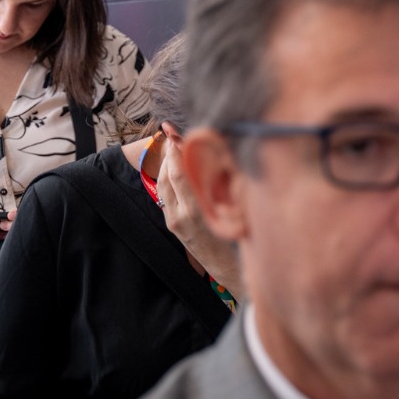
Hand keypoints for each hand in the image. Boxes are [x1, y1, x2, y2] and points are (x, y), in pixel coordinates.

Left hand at [156, 137, 240, 293]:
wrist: (222, 263)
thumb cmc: (235, 236)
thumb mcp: (232, 210)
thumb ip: (219, 187)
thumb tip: (218, 159)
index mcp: (197, 212)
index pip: (181, 177)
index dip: (176, 155)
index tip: (176, 136)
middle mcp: (181, 216)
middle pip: (167, 178)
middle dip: (167, 154)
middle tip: (170, 134)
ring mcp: (174, 220)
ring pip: (163, 186)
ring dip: (165, 164)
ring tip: (170, 146)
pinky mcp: (171, 223)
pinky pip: (165, 195)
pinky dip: (167, 177)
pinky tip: (173, 167)